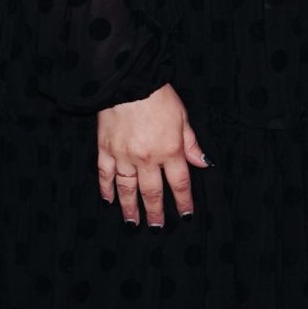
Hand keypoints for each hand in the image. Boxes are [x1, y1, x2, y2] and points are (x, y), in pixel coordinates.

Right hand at [96, 85, 207, 226]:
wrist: (128, 80)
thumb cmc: (158, 95)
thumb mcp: (182, 117)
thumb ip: (191, 143)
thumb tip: (202, 162)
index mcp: (169, 150)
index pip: (179, 183)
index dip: (183, 201)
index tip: (185, 214)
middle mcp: (147, 158)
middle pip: (152, 192)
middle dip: (156, 212)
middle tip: (157, 228)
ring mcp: (123, 156)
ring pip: (128, 189)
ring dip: (131, 208)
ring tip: (133, 223)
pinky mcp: (105, 149)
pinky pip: (105, 175)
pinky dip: (106, 189)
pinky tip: (108, 201)